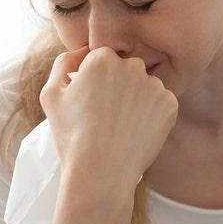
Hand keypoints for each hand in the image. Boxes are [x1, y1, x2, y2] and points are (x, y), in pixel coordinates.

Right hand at [41, 47, 177, 223]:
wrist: (101, 171)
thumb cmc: (72, 135)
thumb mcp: (51, 94)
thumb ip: (63, 64)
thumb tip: (82, 52)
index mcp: (102, 58)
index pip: (102, 59)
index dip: (95, 81)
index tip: (92, 102)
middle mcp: (132, 65)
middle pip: (126, 70)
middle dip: (119, 86)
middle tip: (107, 116)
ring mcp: (154, 85)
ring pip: (145, 86)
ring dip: (137, 100)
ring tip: (122, 126)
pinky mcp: (170, 104)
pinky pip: (161, 103)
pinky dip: (152, 115)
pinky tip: (137, 131)